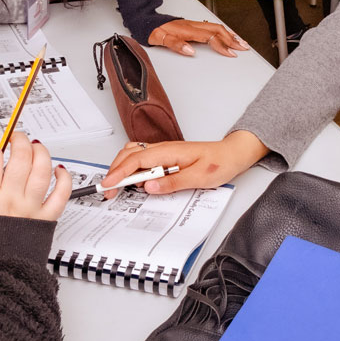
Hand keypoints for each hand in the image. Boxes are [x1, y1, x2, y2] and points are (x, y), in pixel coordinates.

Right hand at [0, 131, 70, 220]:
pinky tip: (59, 170)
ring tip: (36, 147)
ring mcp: (31, 208)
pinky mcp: (47, 220)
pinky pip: (62, 194)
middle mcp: (11, 199)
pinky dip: (64, 178)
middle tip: (16, 138)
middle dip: (18, 140)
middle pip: (21, 157)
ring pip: (43, 169)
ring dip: (41, 152)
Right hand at [100, 131, 269, 196]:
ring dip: (122, 169)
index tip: (108, 185)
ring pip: (133, 155)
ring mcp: (162, 152)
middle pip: (128, 155)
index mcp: (167, 151)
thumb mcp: (198, 178)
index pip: (136, 160)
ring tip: (118, 187)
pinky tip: (136, 182)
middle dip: (115, 171)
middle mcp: (162, 149)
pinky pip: (142, 160)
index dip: (119, 173)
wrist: (231, 155)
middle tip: (109, 191)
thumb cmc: (218, 163)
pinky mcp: (165, 157)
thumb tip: (149, 186)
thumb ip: (172, 182)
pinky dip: (133, 169)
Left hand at [148, 19, 249, 57]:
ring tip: (242, 42)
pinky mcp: (194, 26)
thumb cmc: (154, 31)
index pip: (211, 37)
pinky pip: (213, 27)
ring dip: (231, 35)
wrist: (147, 22)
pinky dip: (224, 32)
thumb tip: (190, 51)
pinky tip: (228, 36)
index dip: (222, 46)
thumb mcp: (161, 40)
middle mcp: (193, 26)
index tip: (231, 54)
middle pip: (218, 31)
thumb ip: (176, 45)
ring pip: (217, 28)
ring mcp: (194, 25)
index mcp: (188, 30)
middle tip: (244, 48)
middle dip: (233, 40)